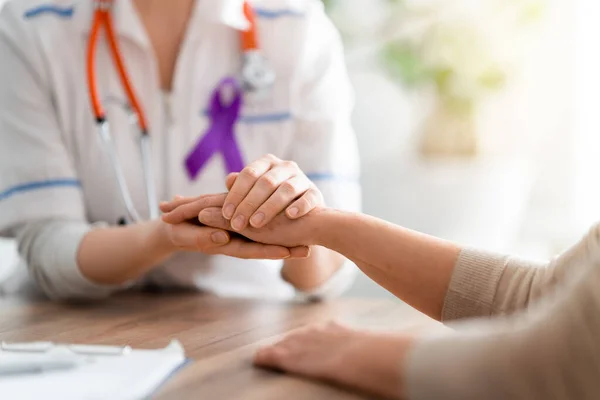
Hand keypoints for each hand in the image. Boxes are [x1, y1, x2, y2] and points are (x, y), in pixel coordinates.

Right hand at [159, 194, 309, 259]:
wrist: (175, 225)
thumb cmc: (179, 233)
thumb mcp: (188, 236)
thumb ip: (204, 237)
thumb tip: (223, 237)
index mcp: (226, 243)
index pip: (250, 250)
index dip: (268, 251)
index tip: (287, 254)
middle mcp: (237, 238)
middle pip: (264, 245)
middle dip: (285, 248)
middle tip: (308, 250)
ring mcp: (240, 230)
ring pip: (265, 235)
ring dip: (286, 238)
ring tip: (309, 241)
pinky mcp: (240, 219)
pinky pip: (260, 224)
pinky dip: (276, 224)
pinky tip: (294, 221)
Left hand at [221, 154, 323, 230]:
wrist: (303, 217)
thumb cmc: (270, 203)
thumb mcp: (253, 195)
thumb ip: (241, 188)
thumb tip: (229, 179)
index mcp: (267, 163)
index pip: (249, 174)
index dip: (236, 194)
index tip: (226, 214)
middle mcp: (285, 167)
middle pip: (266, 182)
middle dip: (249, 204)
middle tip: (237, 224)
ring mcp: (302, 178)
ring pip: (286, 189)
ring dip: (269, 207)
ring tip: (256, 224)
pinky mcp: (316, 193)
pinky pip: (309, 198)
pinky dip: (300, 206)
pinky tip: (290, 216)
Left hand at [254, 322, 413, 399]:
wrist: (375, 358)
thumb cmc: (385, 356)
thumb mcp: (381, 349)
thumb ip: (375, 350)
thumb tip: (392, 357)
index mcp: (339, 329)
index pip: (317, 331)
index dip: (306, 338)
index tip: (299, 342)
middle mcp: (320, 332)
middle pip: (298, 336)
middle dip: (287, 343)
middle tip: (274, 349)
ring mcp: (309, 345)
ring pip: (287, 345)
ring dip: (276, 350)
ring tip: (265, 354)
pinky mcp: (300, 360)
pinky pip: (279, 357)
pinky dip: (268, 357)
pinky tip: (258, 359)